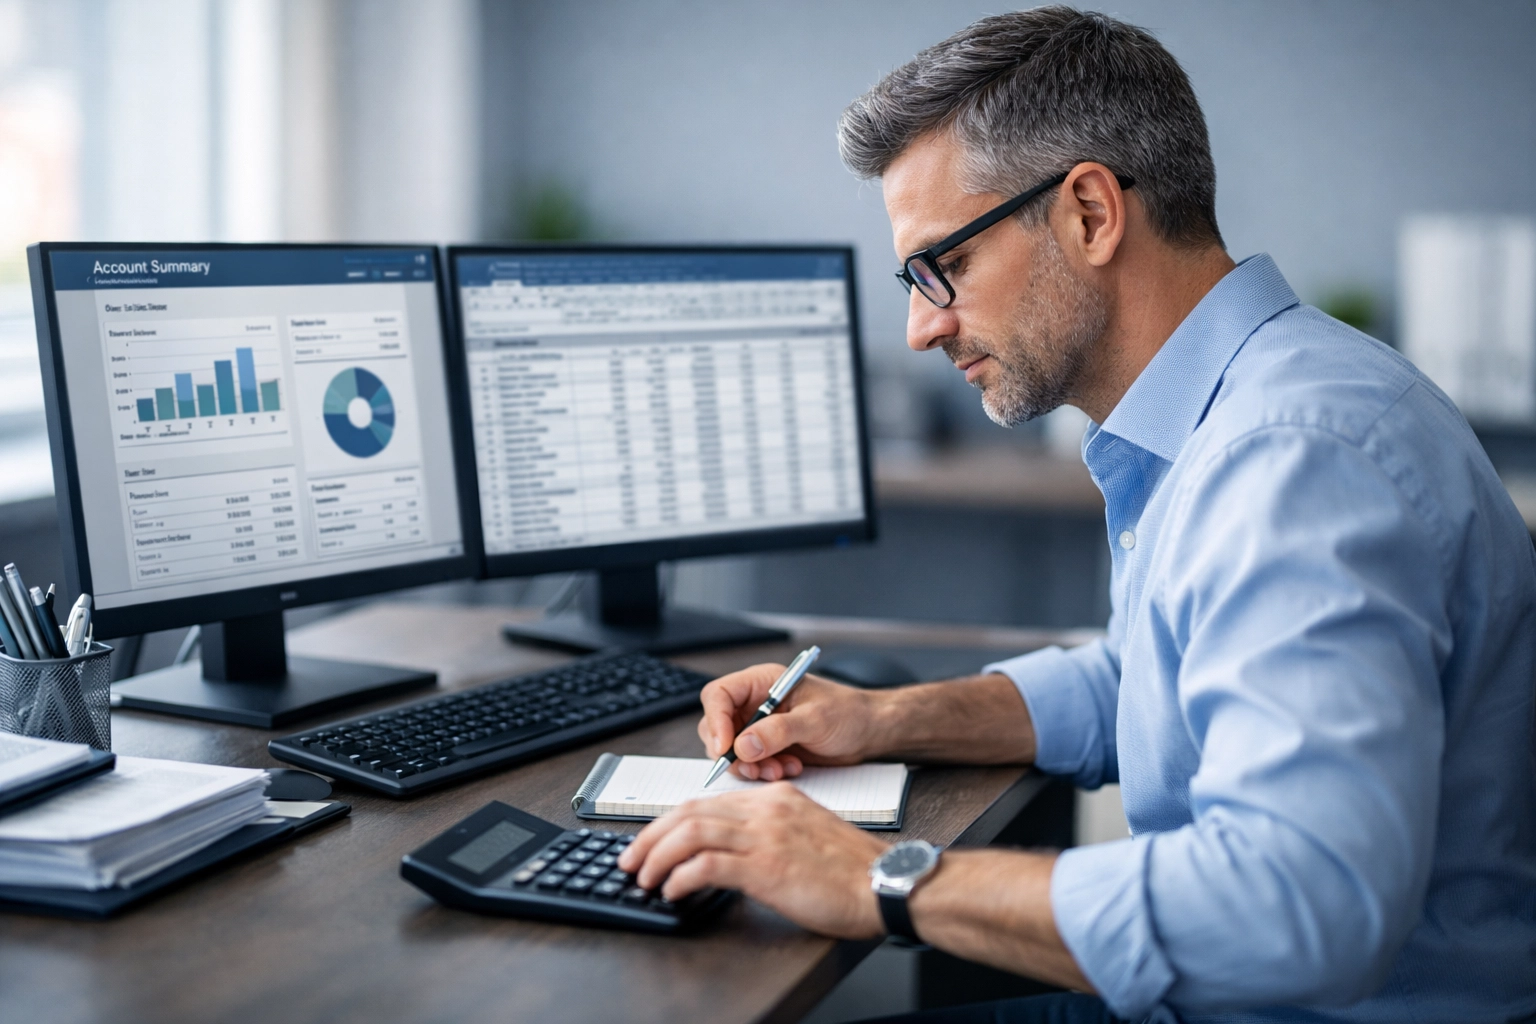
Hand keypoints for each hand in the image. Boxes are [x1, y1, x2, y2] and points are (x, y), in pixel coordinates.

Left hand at [616, 783, 888, 938]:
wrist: (884, 884)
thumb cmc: (851, 871)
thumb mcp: (805, 836)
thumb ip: (768, 834)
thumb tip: (729, 854)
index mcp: (775, 798)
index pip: (707, 800)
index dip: (671, 820)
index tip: (652, 840)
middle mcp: (766, 809)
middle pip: (691, 811)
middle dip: (652, 836)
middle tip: (631, 860)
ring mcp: (766, 835)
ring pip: (691, 833)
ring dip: (658, 856)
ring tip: (643, 877)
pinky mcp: (767, 866)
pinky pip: (707, 865)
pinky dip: (681, 877)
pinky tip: (672, 891)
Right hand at [698, 664, 879, 780]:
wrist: (868, 732)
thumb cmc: (848, 713)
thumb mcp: (815, 720)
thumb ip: (779, 731)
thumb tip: (743, 746)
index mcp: (762, 682)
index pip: (719, 696)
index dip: (716, 721)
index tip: (726, 748)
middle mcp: (755, 703)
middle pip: (717, 726)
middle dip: (731, 752)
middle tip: (754, 768)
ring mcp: (759, 727)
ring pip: (730, 750)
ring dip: (750, 766)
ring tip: (779, 770)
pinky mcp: (767, 748)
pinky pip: (749, 764)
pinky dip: (763, 772)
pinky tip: (789, 769)